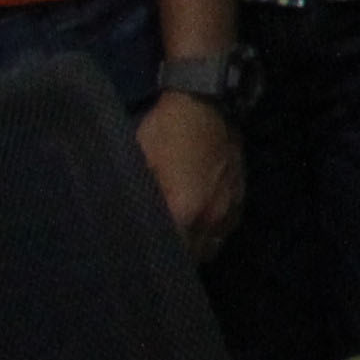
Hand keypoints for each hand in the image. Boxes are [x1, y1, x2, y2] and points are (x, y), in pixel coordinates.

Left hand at [137, 94, 242, 258]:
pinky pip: (226, 229)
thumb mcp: (139, 158)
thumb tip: (119, 216)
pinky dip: (212, 233)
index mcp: (184, 211)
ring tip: (178, 242)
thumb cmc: (167, 129)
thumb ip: (133, 193)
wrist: (209, 100)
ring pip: (212, 246)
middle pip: (193, 257)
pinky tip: (199, 225)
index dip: (152, 258)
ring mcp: (229, 208)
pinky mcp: (240, 196)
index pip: (168, 253)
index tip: (136, 259)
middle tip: (154, 251)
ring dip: (195, 247)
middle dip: (175, 257)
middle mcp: (211, 217)